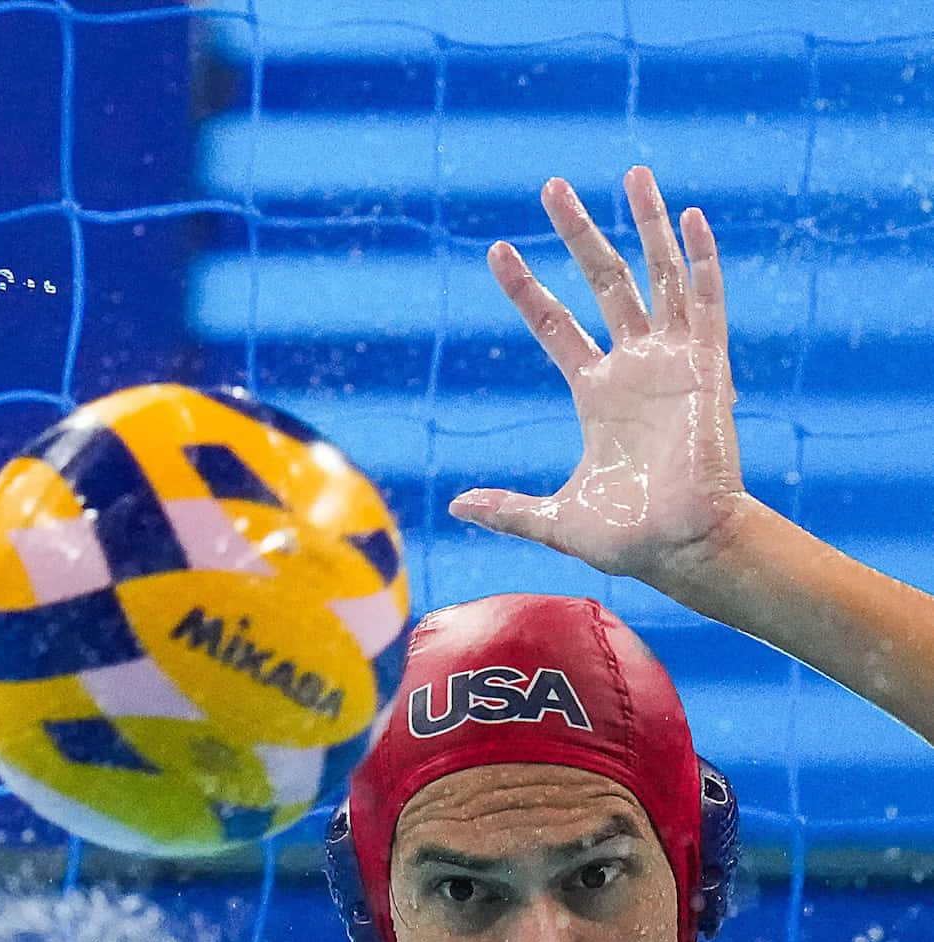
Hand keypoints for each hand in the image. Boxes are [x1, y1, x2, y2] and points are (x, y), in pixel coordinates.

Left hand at [449, 167, 748, 589]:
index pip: (553, 324)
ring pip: (657, 276)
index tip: (497, 249)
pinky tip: (692, 218)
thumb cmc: (626, 539)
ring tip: (632, 172)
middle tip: (551, 186)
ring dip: (648, 224)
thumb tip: (455, 505)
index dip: (526, 287)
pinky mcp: (708, 368)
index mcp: (595, 394)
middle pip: (602, 282)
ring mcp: (671, 362)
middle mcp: (632, 367)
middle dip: (578, 233)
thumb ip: (506, 507)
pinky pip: (707, 303)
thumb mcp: (553, 520)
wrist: (681, 548)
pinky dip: (702, 260)